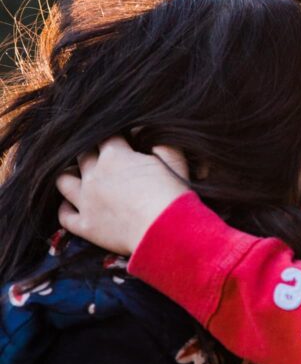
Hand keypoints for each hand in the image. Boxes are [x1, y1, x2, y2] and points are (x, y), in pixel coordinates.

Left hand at [56, 136, 190, 254]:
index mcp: (115, 156)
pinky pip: (64, 215)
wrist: (165, 231)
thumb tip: (144, 132)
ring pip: (64, 181)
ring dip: (71, 176)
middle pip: (82, 155)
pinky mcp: (85, 226)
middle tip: (105, 158)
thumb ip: (159, 142)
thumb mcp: (173, 159)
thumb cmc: (172, 194)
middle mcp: (94, 175)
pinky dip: (66, 208)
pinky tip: (73, 205)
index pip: (107, 136)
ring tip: (81, 177)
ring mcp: (86, 201)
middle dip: (92, 152)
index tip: (124, 142)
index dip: (116, 137)